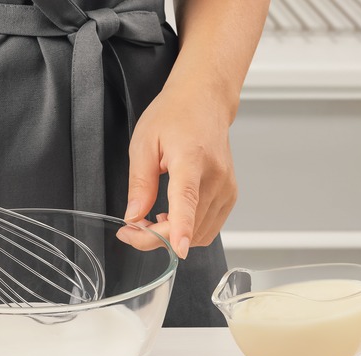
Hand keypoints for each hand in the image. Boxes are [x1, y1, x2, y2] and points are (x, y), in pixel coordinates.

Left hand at [116, 85, 237, 257]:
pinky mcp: (230, 195)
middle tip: (130, 229)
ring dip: (171, 236)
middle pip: (188, 224)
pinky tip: (171, 217)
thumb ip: (140, 184)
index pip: (187, 198)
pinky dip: (188, 231)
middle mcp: (215, 176)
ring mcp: (226, 187)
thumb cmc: (174, 115)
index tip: (178, 248)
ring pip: (199, 232)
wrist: (204, 100)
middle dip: (156, 237)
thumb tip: (134, 216)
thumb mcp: (143, 143)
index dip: (181, 226)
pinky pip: (209, 227)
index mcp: (191, 159)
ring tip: (149, 220)